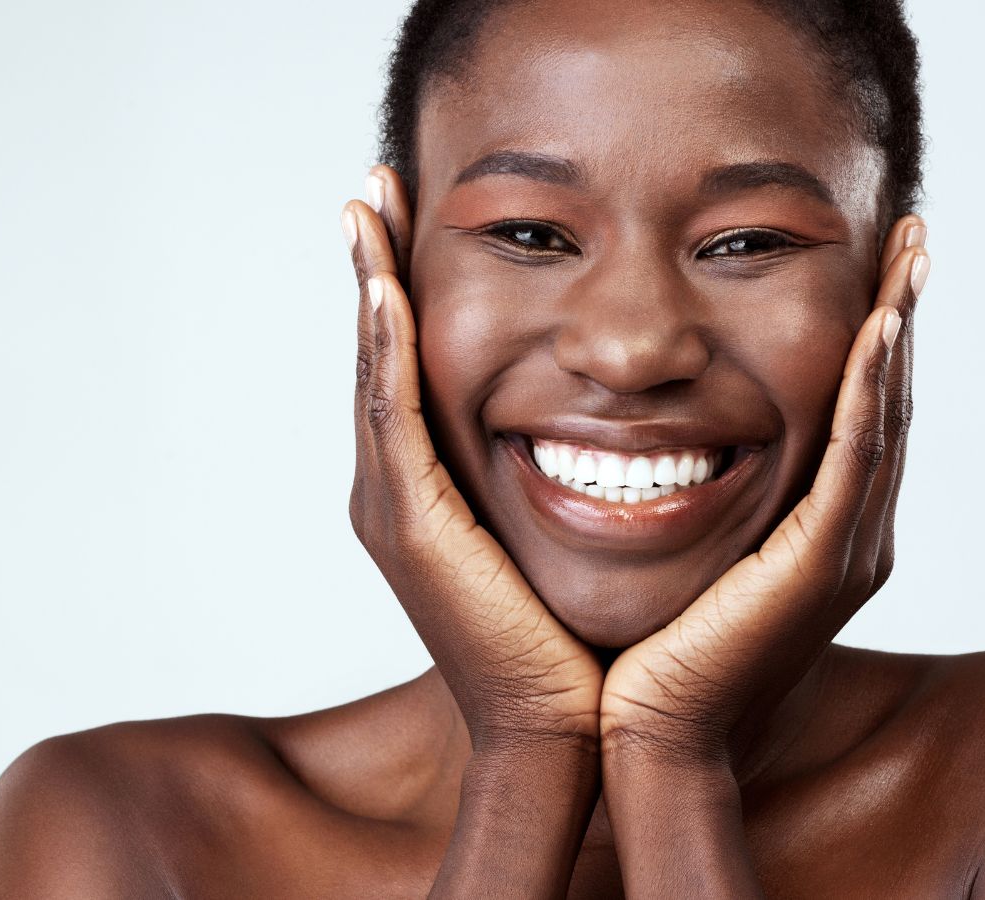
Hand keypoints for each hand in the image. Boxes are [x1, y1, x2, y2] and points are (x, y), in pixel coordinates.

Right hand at [341, 167, 603, 756]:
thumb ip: (568, 476)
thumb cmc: (574, 637)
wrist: (562, 727)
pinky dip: (384, 349)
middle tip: (374, 184)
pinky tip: (384, 285)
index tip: (411, 215)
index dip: (404, 289)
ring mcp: (396, 506)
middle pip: (380, 354)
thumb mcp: (572, 533)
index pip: (413, 367)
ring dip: (369, 283)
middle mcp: (399, 489)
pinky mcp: (411, 526)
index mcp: (435, 488)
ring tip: (367, 203)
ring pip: (375, 372)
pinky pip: (393, 417)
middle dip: (374, 266)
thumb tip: (617, 425)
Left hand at [599, 215, 929, 767]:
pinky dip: (867, 391)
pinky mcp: (820, 564)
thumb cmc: (654, 646)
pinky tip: (876, 327)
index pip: (858, 411)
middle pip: (886, 402)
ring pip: (883, 418)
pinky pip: (854, 460)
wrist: (646, 730)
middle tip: (911, 235)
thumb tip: (671, 433)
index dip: (874, 335)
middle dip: (900, 313)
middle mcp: (851, 534)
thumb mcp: (691, 546)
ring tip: (909, 253)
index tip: (875, 263)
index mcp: (823, 529)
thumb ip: (708, 494)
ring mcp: (844, 549)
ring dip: (897, 330)